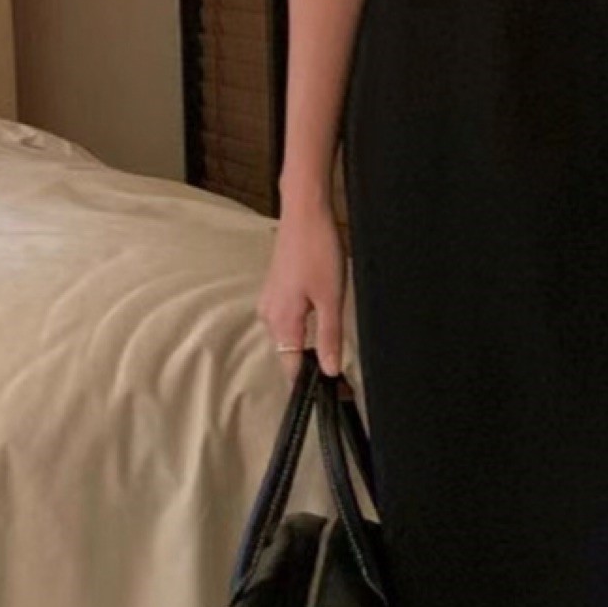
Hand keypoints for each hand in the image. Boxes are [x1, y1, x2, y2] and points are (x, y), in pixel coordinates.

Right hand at [260, 194, 348, 378]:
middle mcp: (269, 315)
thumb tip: (329, 369)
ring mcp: (269, 302)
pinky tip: (319, 318)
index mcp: (281, 321)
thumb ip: (329, 337)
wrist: (304, 214)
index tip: (328, 392)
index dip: (308, 382)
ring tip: (331, 344)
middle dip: (310, 364)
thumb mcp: (331, 299)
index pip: (290, 367)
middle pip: (288, 354)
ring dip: (307, 344)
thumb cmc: (318, 251)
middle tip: (338, 370)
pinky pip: (286, 320)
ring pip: (288, 336)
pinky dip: (302, 326)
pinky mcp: (274, 291)